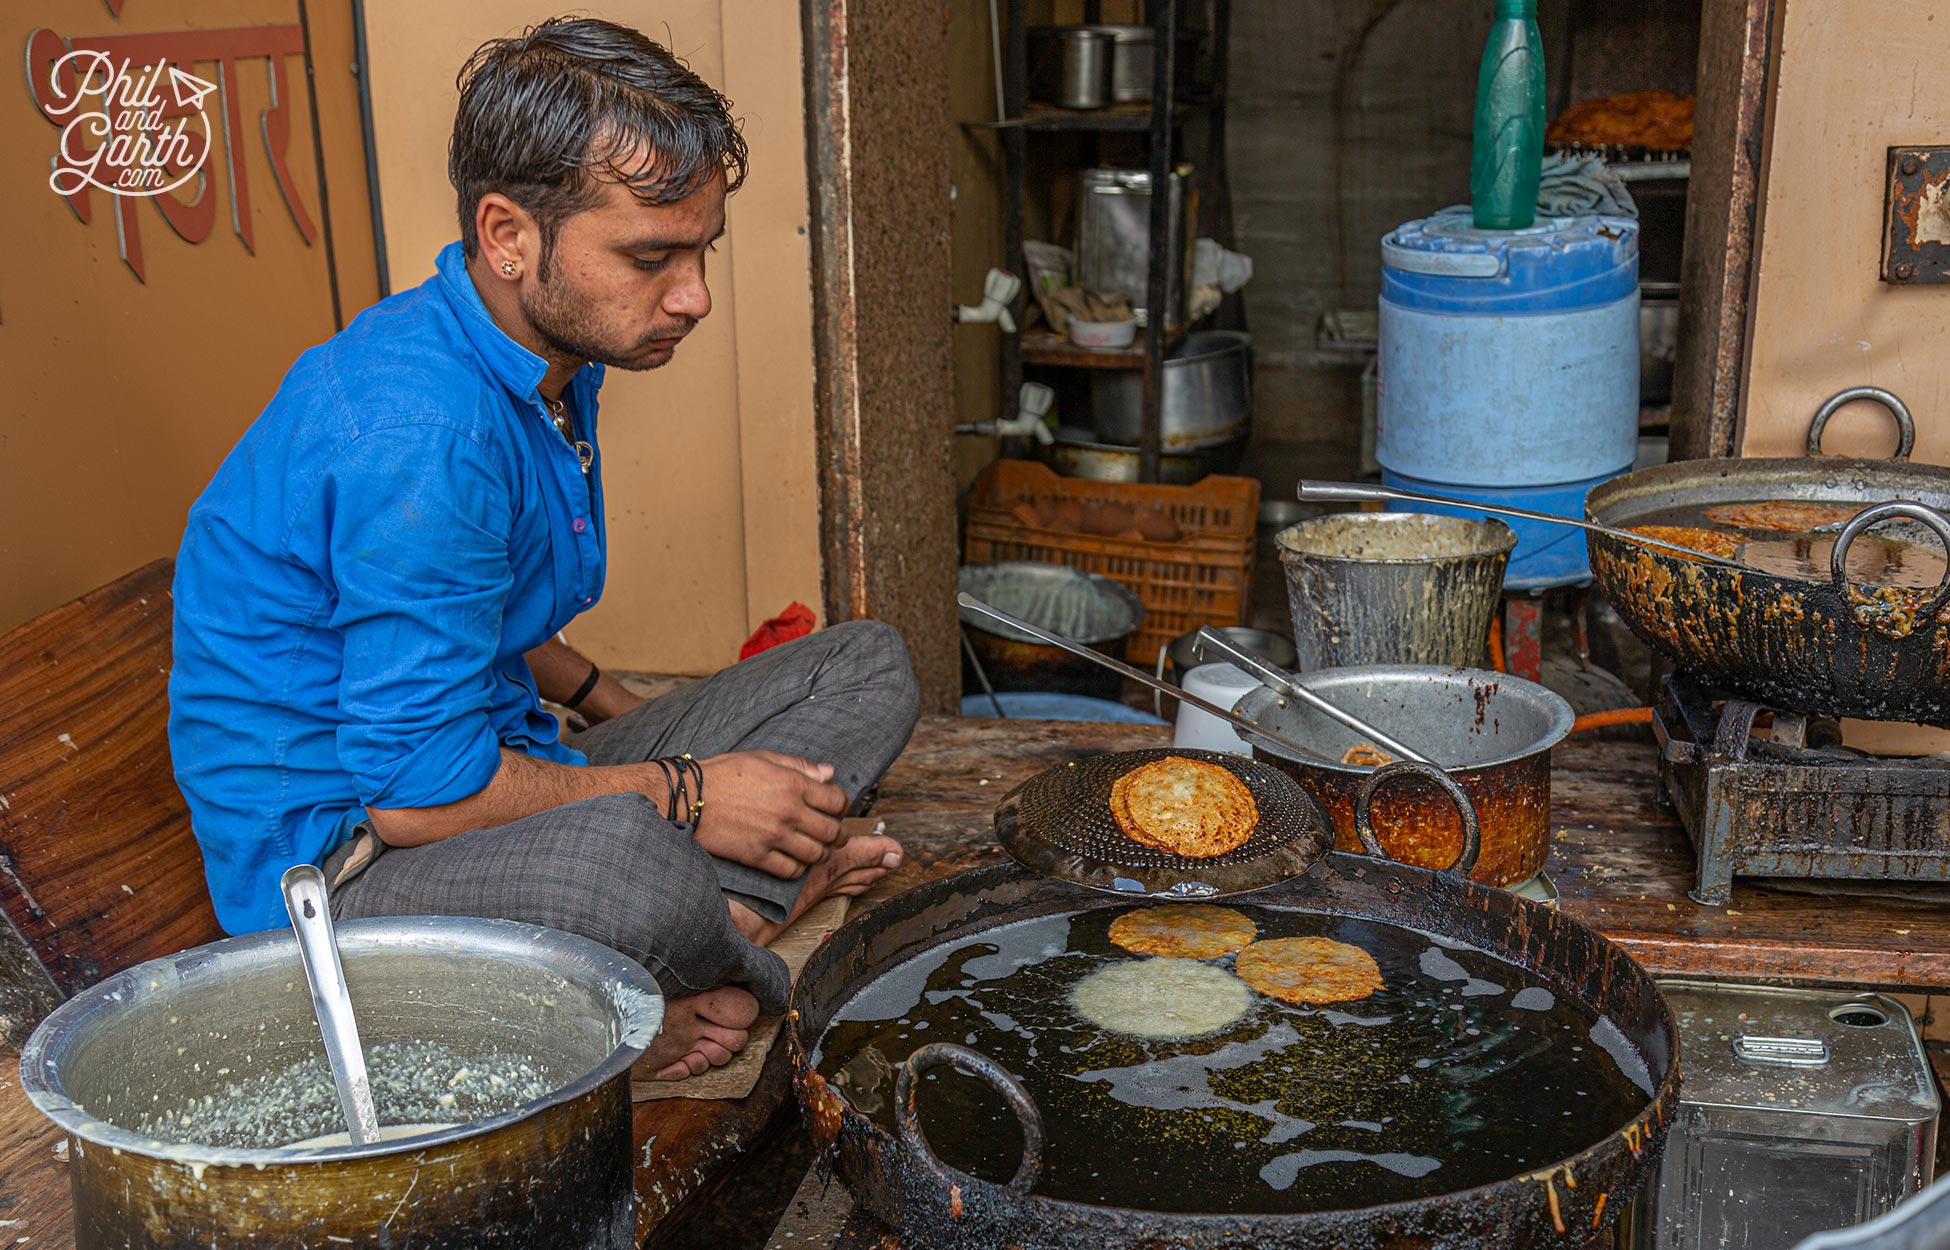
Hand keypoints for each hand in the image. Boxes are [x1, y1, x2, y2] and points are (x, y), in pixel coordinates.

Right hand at [687, 750, 847, 877]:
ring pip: (816, 854)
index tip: (837, 810)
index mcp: (792, 784)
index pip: (837, 800)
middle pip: (832, 831)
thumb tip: (829, 773)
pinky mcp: (758, 856)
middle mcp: (789, 811)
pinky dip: (798, 869)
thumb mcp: (763, 758)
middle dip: (839, 835)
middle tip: (836, 836)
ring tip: (818, 850)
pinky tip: (795, 861)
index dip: (842, 806)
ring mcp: (774, 836)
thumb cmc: (724, 774)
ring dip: (821, 853)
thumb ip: (799, 766)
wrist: (688, 798)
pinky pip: (792, 871)